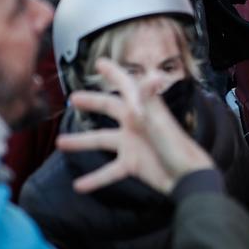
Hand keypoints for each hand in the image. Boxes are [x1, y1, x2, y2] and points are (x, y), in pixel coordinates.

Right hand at [56, 58, 213, 194]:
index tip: (99, 63)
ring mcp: (131, 144)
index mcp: (143, 108)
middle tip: (73, 99)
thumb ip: (150, 101)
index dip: (113, 73)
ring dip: (81, 142)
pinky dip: (95, 178)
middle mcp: (135, 123)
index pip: (126, 85)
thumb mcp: (160, 122)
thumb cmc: (177, 148)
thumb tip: (151, 75)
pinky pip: (109, 170)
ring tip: (60, 143)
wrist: (187, 179)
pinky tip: (79, 186)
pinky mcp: (132, 164)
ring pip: (101, 140)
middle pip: (109, 108)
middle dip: (92, 102)